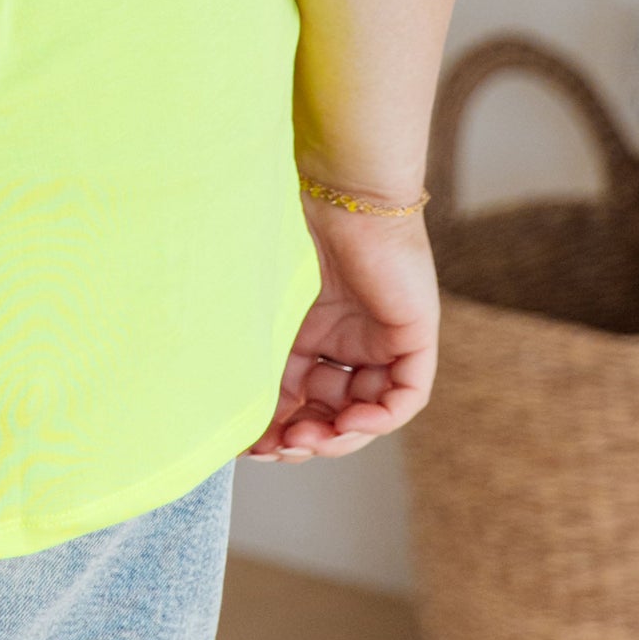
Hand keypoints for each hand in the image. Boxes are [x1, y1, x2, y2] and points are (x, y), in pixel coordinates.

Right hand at [246, 196, 438, 460]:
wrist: (338, 190)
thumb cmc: (291, 229)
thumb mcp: (265, 306)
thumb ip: (254, 354)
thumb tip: (226, 414)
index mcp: (310, 328)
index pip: (297, 393)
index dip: (277, 424)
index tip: (251, 446)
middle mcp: (347, 339)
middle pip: (330, 409)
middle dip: (305, 436)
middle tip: (278, 449)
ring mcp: (381, 340)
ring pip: (366, 411)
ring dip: (338, 434)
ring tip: (308, 440)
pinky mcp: (412, 337)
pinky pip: (404, 396)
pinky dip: (379, 418)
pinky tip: (349, 421)